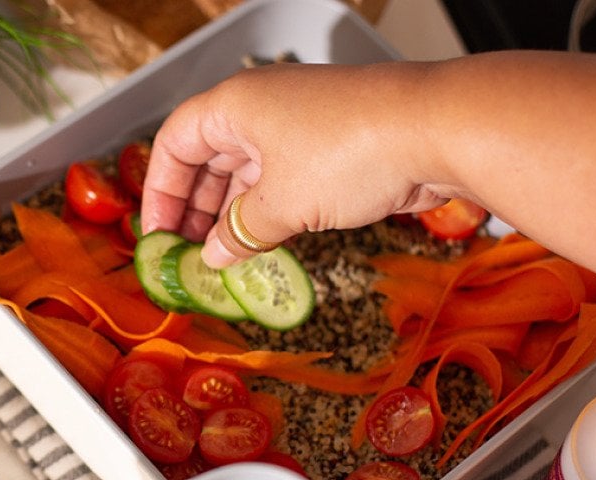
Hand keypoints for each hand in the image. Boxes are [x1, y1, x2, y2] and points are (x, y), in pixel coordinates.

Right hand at [139, 62, 450, 268]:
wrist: (437, 131)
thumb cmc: (350, 151)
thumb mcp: (281, 204)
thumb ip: (240, 232)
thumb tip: (215, 254)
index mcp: (235, 106)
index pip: (175, 144)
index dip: (160, 192)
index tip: (158, 236)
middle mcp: (261, 109)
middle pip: (207, 158)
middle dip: (193, 209)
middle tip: (185, 255)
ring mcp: (298, 126)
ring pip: (246, 172)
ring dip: (229, 215)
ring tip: (219, 258)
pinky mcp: (330, 147)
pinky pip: (281, 181)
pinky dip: (265, 212)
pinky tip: (261, 244)